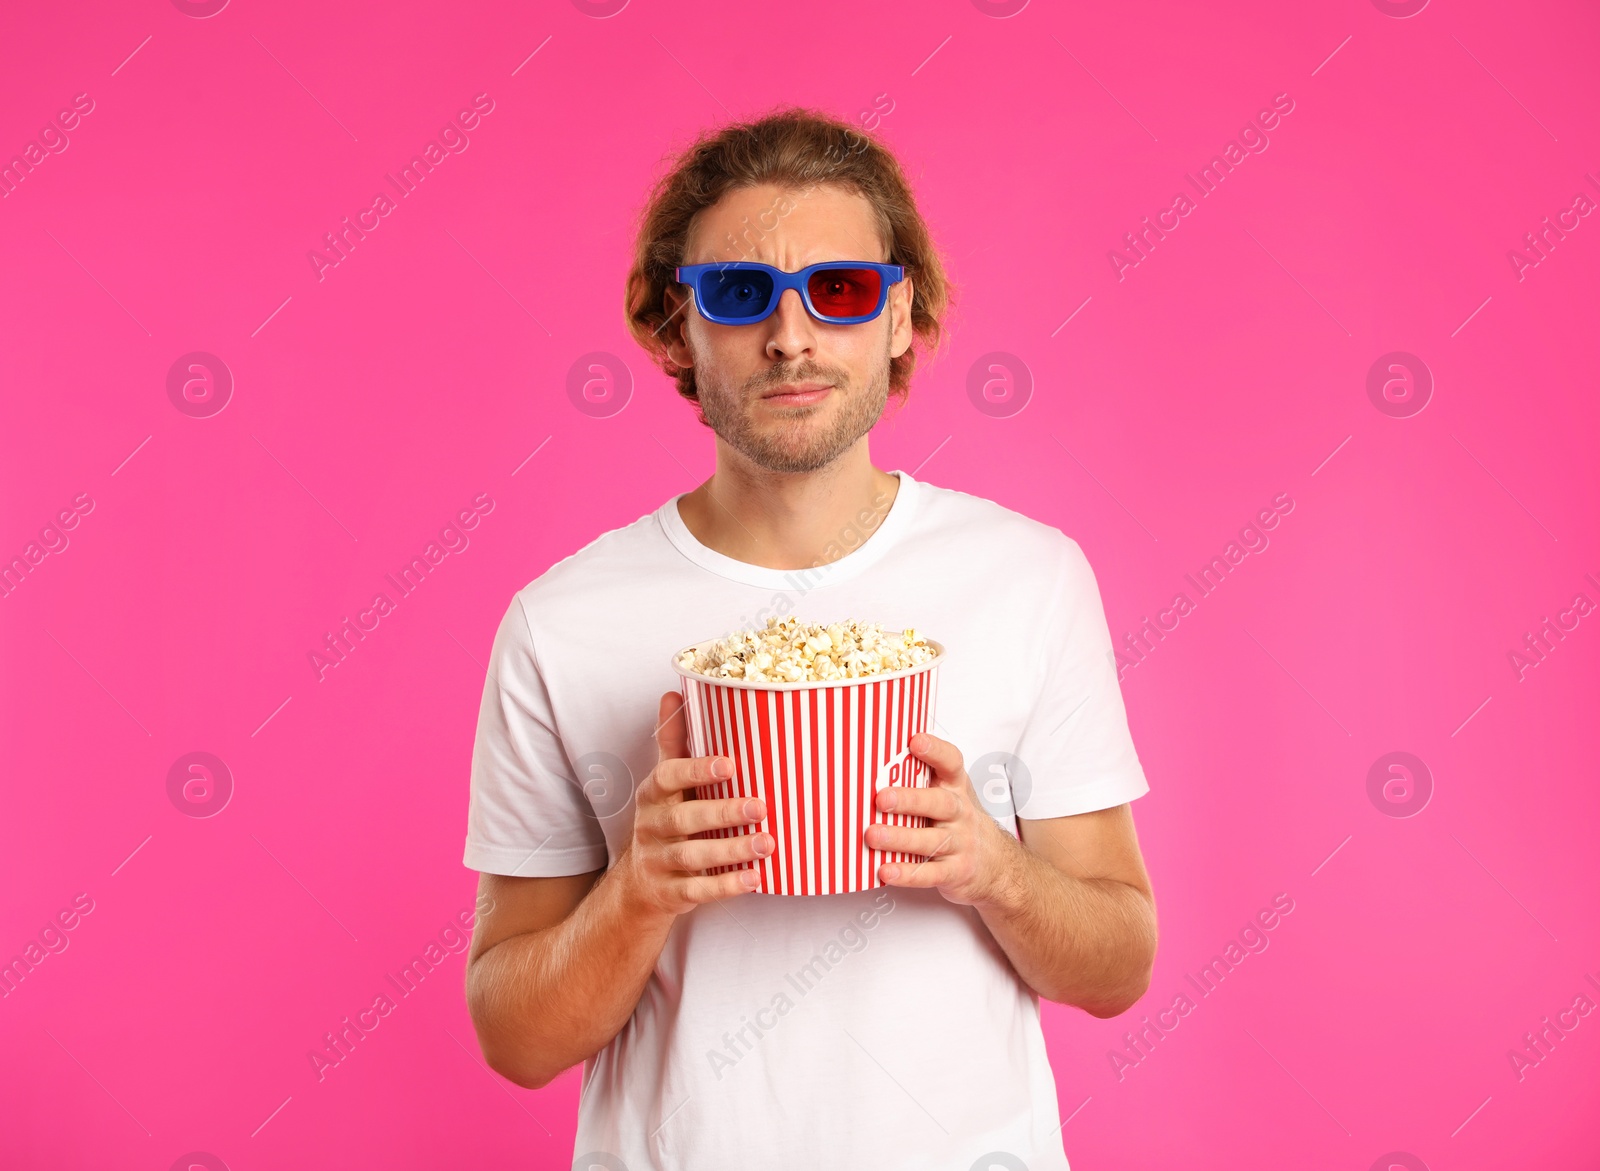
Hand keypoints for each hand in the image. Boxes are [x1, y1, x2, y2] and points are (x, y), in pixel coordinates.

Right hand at [614, 691, 773, 916]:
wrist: (639, 884)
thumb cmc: (666, 820)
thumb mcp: (665, 783)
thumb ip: (673, 742)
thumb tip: (672, 693)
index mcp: (654, 794)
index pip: (669, 777)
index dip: (697, 770)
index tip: (730, 764)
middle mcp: (652, 826)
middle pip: (685, 818)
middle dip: (724, 813)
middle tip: (761, 807)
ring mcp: (659, 861)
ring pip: (693, 855)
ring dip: (731, 851)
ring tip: (767, 843)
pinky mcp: (670, 892)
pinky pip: (697, 891)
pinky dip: (726, 886)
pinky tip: (754, 879)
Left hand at [866, 732, 1017, 906]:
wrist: (995, 863)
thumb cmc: (958, 822)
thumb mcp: (949, 795)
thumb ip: (920, 779)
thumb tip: (872, 761)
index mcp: (956, 788)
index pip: (951, 764)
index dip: (935, 751)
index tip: (916, 741)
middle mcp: (960, 814)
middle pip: (939, 804)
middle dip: (909, 800)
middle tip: (881, 798)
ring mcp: (960, 844)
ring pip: (931, 841)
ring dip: (900, 838)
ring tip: (873, 836)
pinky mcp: (955, 872)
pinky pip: (930, 874)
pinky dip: (907, 874)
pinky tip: (886, 870)